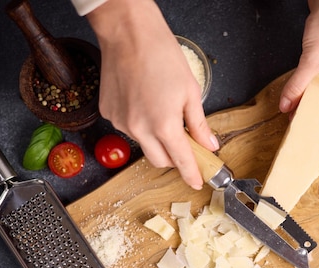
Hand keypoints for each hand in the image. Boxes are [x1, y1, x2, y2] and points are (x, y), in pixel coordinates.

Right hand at [87, 0, 217, 189]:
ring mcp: (121, 123)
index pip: (181, 161)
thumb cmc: (162, 56)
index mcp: (164, 125)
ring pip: (143, 144)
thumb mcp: (190, 91)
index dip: (191, 174)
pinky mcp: (109, 114)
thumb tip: (210, 144)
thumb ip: (199, 124)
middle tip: (184, 143)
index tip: (197, 182)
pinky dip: (139, 124)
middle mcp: (139, 129)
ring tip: (161, 110)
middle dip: (174, 158)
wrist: (129, 34)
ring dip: (155, 138)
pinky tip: (143, 102)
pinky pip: (128, 129)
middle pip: (160, 161)